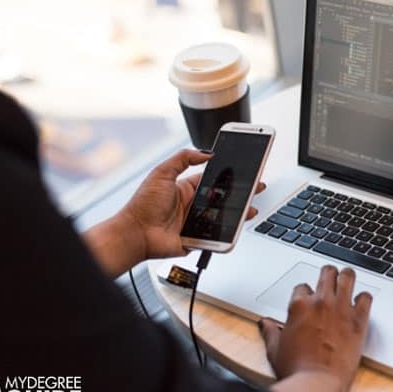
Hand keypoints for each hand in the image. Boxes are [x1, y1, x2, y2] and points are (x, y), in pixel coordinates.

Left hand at [120, 149, 264, 259]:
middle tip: (256, 187)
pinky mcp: (197, 239)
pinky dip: (228, 233)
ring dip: (239, 212)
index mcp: (186, 188)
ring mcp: (196, 223)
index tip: (243, 170)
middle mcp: (193, 205)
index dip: (228, 175)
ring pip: (224, 217)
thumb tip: (205, 152)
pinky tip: (238, 225)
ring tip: (252, 207)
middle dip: (241, 193)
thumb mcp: (161, 173)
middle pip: (223, 198)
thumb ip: (182, 158)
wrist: (135, 234)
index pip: (213, 179)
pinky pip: (217, 236)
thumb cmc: (142, 205)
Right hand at [259, 266, 372, 391]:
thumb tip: (265, 323)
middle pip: (327, 273)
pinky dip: (364, 298)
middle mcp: (321, 302)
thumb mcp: (275, 350)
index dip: (306, 294)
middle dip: (328, 274)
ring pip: (348, 276)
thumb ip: (270, 332)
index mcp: (299, 306)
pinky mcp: (358, 320)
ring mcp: (341, 309)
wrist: (317, 384)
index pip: (303, 287)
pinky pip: (366, 297)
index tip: (309, 301)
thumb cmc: (296, 370)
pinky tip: (361, 303)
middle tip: (331, 280)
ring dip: (347, 277)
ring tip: (348, 280)